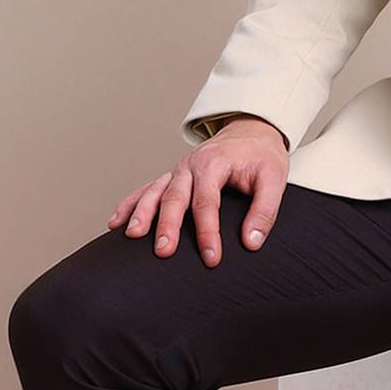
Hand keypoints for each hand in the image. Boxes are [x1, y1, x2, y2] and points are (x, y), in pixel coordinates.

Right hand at [107, 118, 289, 265]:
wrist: (251, 131)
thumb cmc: (262, 156)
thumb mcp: (274, 178)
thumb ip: (265, 210)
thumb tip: (252, 242)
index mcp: (214, 164)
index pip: (207, 202)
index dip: (208, 232)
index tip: (211, 258)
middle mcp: (191, 165)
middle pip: (174, 197)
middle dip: (167, 225)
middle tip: (163, 252)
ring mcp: (178, 170)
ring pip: (155, 192)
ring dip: (141, 214)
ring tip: (132, 236)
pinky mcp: (173, 176)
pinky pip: (147, 189)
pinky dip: (131, 204)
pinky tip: (116, 222)